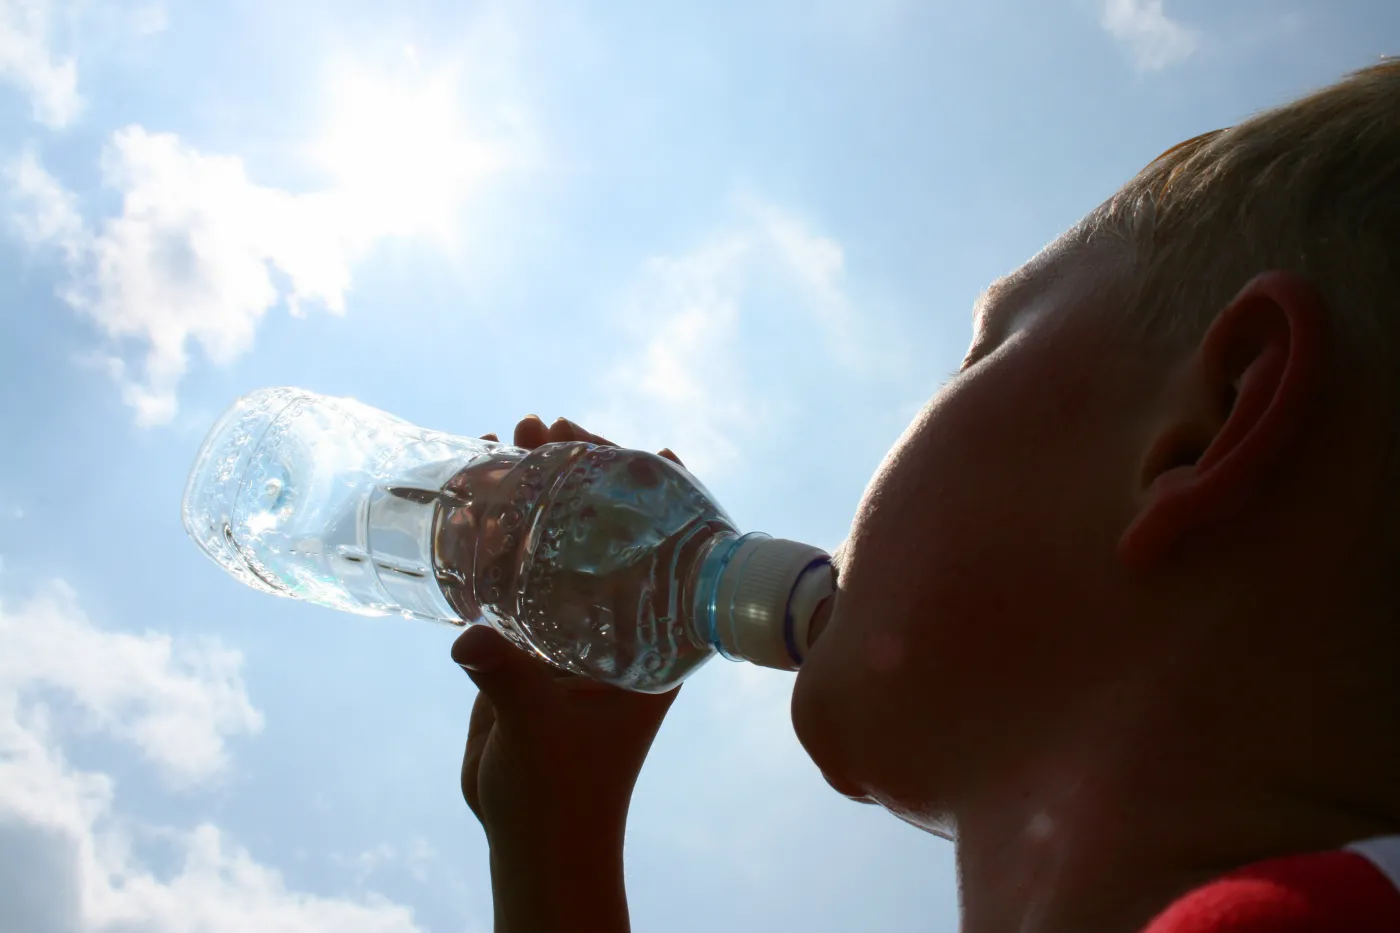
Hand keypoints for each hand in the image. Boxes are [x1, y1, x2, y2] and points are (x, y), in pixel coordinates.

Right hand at [454, 415, 682, 930]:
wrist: (534, 835)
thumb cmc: (563, 793)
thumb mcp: (540, 732)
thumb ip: (508, 682)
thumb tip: (469, 639)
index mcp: (656, 639)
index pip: (671, 546)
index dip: (660, 489)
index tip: (641, 442)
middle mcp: (622, 622)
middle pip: (608, 528)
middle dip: (579, 473)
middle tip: (544, 427)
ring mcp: (575, 627)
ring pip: (559, 542)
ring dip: (533, 493)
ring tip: (503, 440)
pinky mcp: (530, 641)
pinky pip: (515, 574)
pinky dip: (494, 536)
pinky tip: (466, 501)